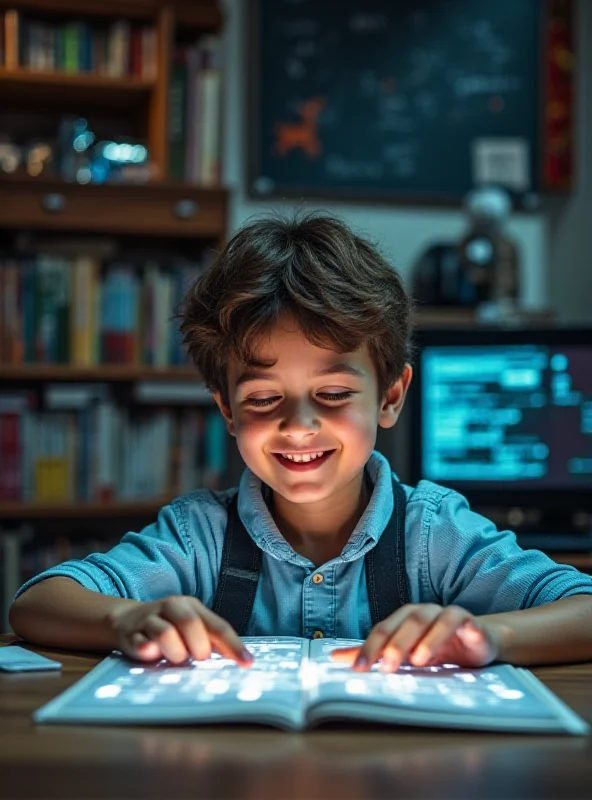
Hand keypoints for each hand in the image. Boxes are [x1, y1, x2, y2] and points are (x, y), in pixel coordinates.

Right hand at [106, 595, 253, 666]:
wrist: (127, 620)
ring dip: (175, 653)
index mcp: (192, 606)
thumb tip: (241, 660)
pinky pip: (142, 646)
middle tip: (197, 658)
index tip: (247, 663)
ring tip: (174, 658)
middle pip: (191, 624)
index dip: (234, 645)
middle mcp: (172, 607)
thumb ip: (212, 641)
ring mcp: (150, 619)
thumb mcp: (192, 629)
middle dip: (198, 647)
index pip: (218, 626)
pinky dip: (150, 654)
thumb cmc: (169, 628)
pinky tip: (151, 655)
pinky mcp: (132, 635)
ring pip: (166, 634)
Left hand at [330, 603, 500, 672]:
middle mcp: (425, 612)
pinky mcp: (471, 623)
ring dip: (428, 639)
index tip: (358, 669)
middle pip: (408, 622)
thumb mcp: (404, 653)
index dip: (370, 648)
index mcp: (405, 618)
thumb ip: (373, 653)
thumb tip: (334, 657)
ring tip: (419, 661)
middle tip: (387, 666)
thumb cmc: (435, 647)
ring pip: (437, 620)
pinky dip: (466, 627)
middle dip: (396, 643)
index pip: (383, 630)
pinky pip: (467, 621)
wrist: (476, 640)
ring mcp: (448, 615)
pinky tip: (465, 636)